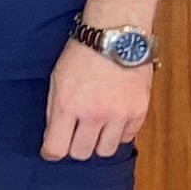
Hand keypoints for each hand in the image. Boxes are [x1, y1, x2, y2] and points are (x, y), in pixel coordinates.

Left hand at [42, 38, 150, 161]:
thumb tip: (54, 137)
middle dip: (75, 146)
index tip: (52, 150)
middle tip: (76, 134)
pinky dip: (119, 133)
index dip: (51, 152)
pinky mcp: (138, 111)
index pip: (56, 148)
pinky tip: (113, 118)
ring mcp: (118, 114)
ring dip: (99, 142)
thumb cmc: (82, 54)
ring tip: (97, 126)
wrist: (116, 36)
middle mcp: (93, 113)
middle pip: (82, 154)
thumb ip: (55, 110)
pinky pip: (127, 138)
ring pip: (106, 151)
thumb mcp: (57, 80)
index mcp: (68, 105)